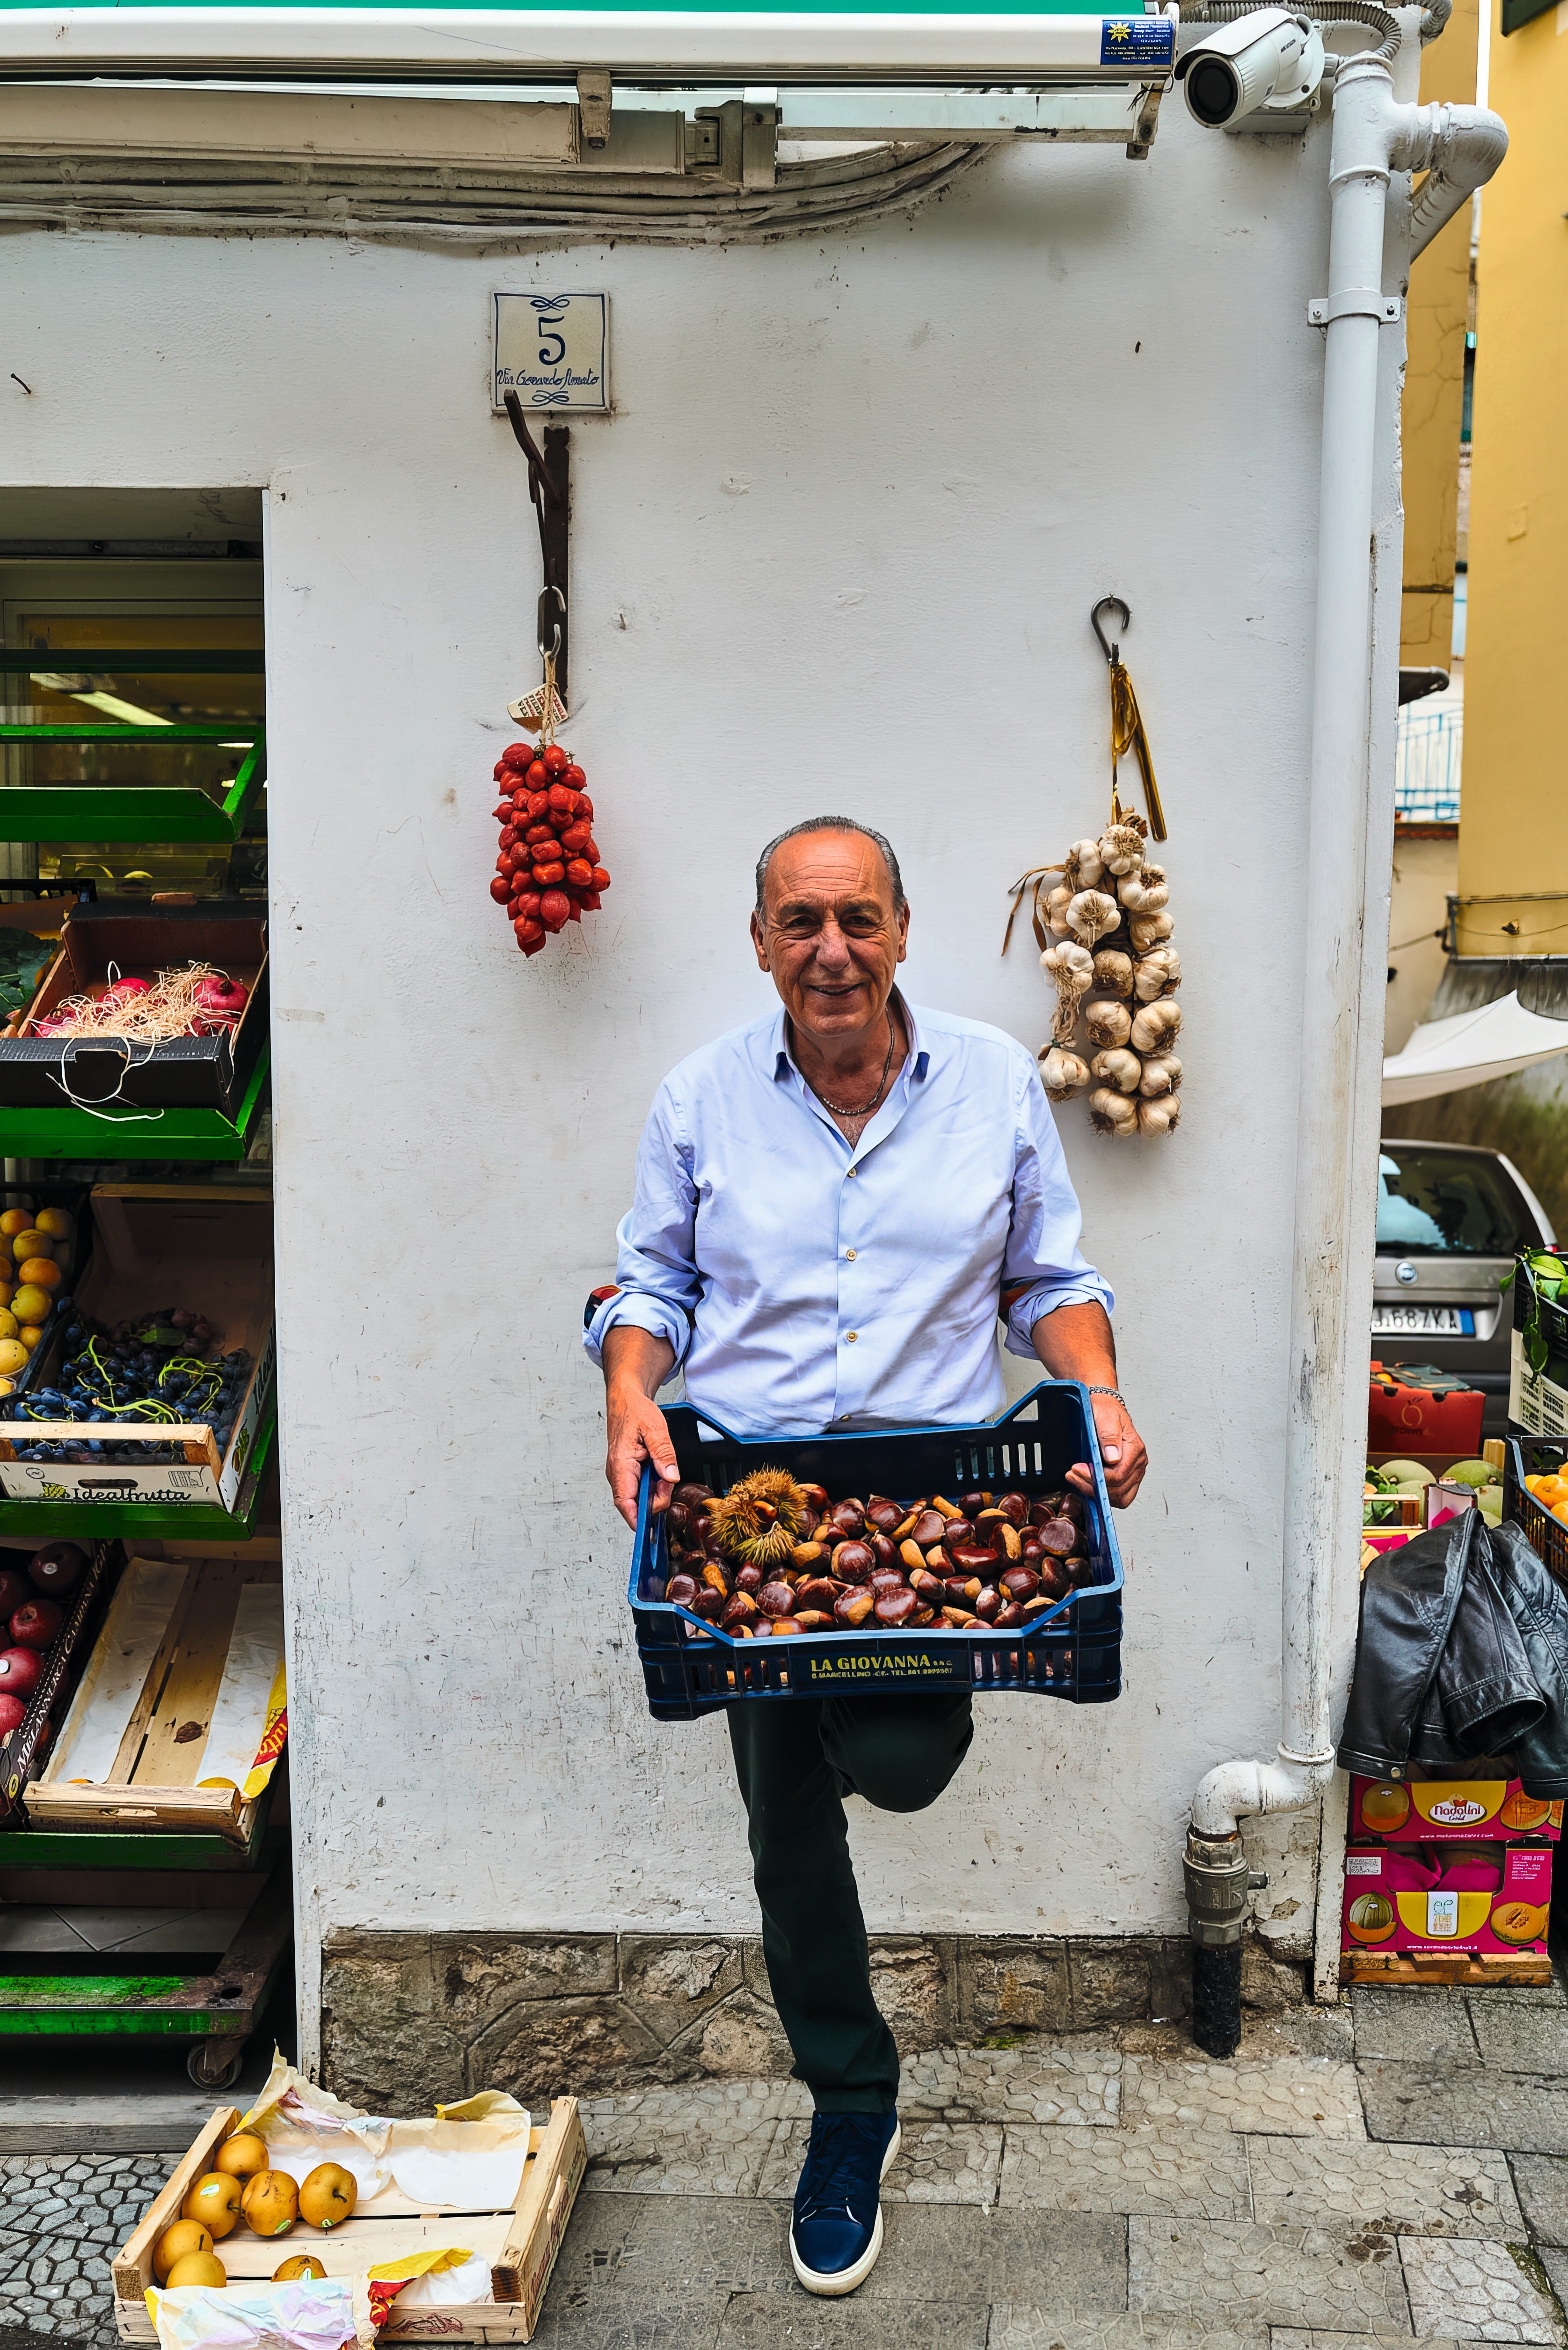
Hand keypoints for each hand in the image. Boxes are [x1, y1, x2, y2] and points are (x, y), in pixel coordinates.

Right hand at [606, 1382, 678, 1530]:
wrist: (626, 1400)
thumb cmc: (635, 1411)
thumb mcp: (655, 1428)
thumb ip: (664, 1454)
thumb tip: (670, 1478)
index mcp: (620, 1465)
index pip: (625, 1503)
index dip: (637, 1520)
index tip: (650, 1532)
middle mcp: (618, 1474)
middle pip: (638, 1503)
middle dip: (657, 1498)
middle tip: (668, 1479)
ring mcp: (623, 1475)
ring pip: (642, 1496)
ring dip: (658, 1489)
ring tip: (664, 1469)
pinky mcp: (630, 1473)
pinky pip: (643, 1487)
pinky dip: (656, 1483)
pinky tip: (661, 1471)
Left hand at [1067, 1391, 1146, 1508]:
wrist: (1105, 1407)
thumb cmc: (1105, 1410)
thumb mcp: (1105, 1416)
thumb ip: (1109, 1436)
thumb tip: (1112, 1458)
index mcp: (1135, 1449)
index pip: (1118, 1475)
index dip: (1096, 1477)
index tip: (1076, 1469)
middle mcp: (1138, 1463)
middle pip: (1119, 1490)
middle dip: (1093, 1486)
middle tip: (1073, 1475)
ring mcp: (1134, 1471)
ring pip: (1120, 1497)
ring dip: (1098, 1493)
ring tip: (1078, 1480)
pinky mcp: (1127, 1477)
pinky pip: (1120, 1495)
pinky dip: (1104, 1494)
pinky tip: (1088, 1484)